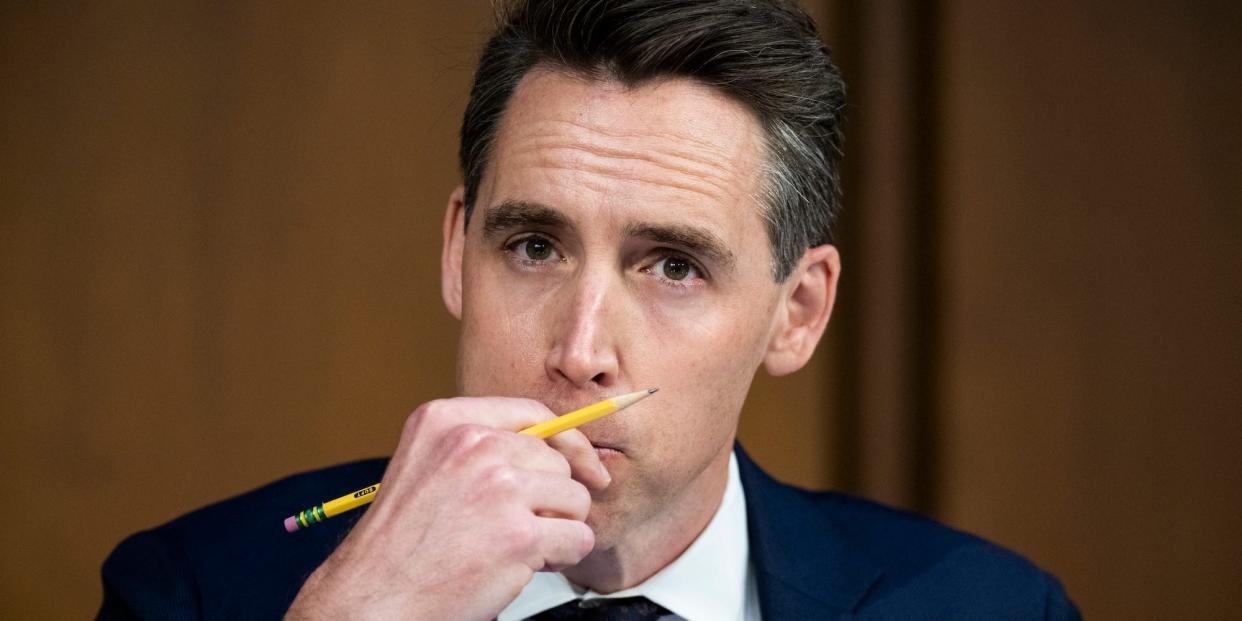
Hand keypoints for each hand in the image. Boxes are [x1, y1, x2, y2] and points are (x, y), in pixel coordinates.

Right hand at [285, 397, 610, 619]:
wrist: (374, 598)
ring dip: (558, 528)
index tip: (583, 464)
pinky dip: (563, 557)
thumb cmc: (402, 544)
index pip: (533, 413)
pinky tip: (524, 566)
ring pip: (575, 498)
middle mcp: (473, 444)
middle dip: (551, 498)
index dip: (566, 441)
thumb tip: (556, 445)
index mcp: (446, 420)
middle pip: (557, 459)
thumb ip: (480, 447)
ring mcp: (498, 487)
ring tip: (515, 547)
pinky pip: (578, 538)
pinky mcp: (518, 534)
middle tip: (517, 527)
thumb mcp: (428, 466)